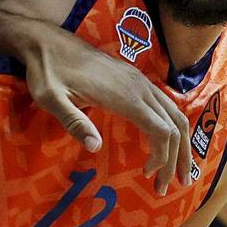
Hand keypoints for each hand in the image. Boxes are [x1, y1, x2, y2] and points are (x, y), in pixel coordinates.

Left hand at [0, 9, 190, 195]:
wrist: (46, 40)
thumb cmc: (47, 71)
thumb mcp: (51, 98)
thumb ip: (73, 121)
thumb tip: (96, 147)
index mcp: (124, 94)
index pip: (161, 130)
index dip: (162, 157)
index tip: (148, 176)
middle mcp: (138, 86)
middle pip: (175, 124)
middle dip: (177, 157)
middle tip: (168, 186)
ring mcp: (138, 80)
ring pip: (174, 113)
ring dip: (180, 143)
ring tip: (179, 171)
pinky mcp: (133, 77)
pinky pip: (164, 104)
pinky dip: (172, 126)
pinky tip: (166, 142)